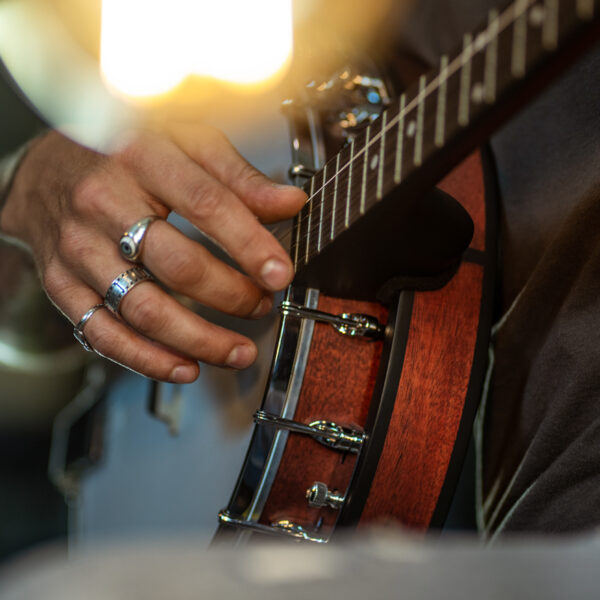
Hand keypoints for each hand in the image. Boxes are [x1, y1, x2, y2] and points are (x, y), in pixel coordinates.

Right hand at [0, 126, 305, 382]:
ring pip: (144, 308)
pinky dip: (148, 359)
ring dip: (199, 340)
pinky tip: (185, 367)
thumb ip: (238, 176)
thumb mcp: (184, 140)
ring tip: (238, 351)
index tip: (280, 273)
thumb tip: (290, 203)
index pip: (207, 205)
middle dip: (232, 296)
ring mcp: (79, 248)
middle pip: (178, 265)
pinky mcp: (63, 283)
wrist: (44, 168)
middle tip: (262, 305)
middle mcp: (104, 203)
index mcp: (142, 157)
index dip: (250, 245)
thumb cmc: (123, 151)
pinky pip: (103, 333)